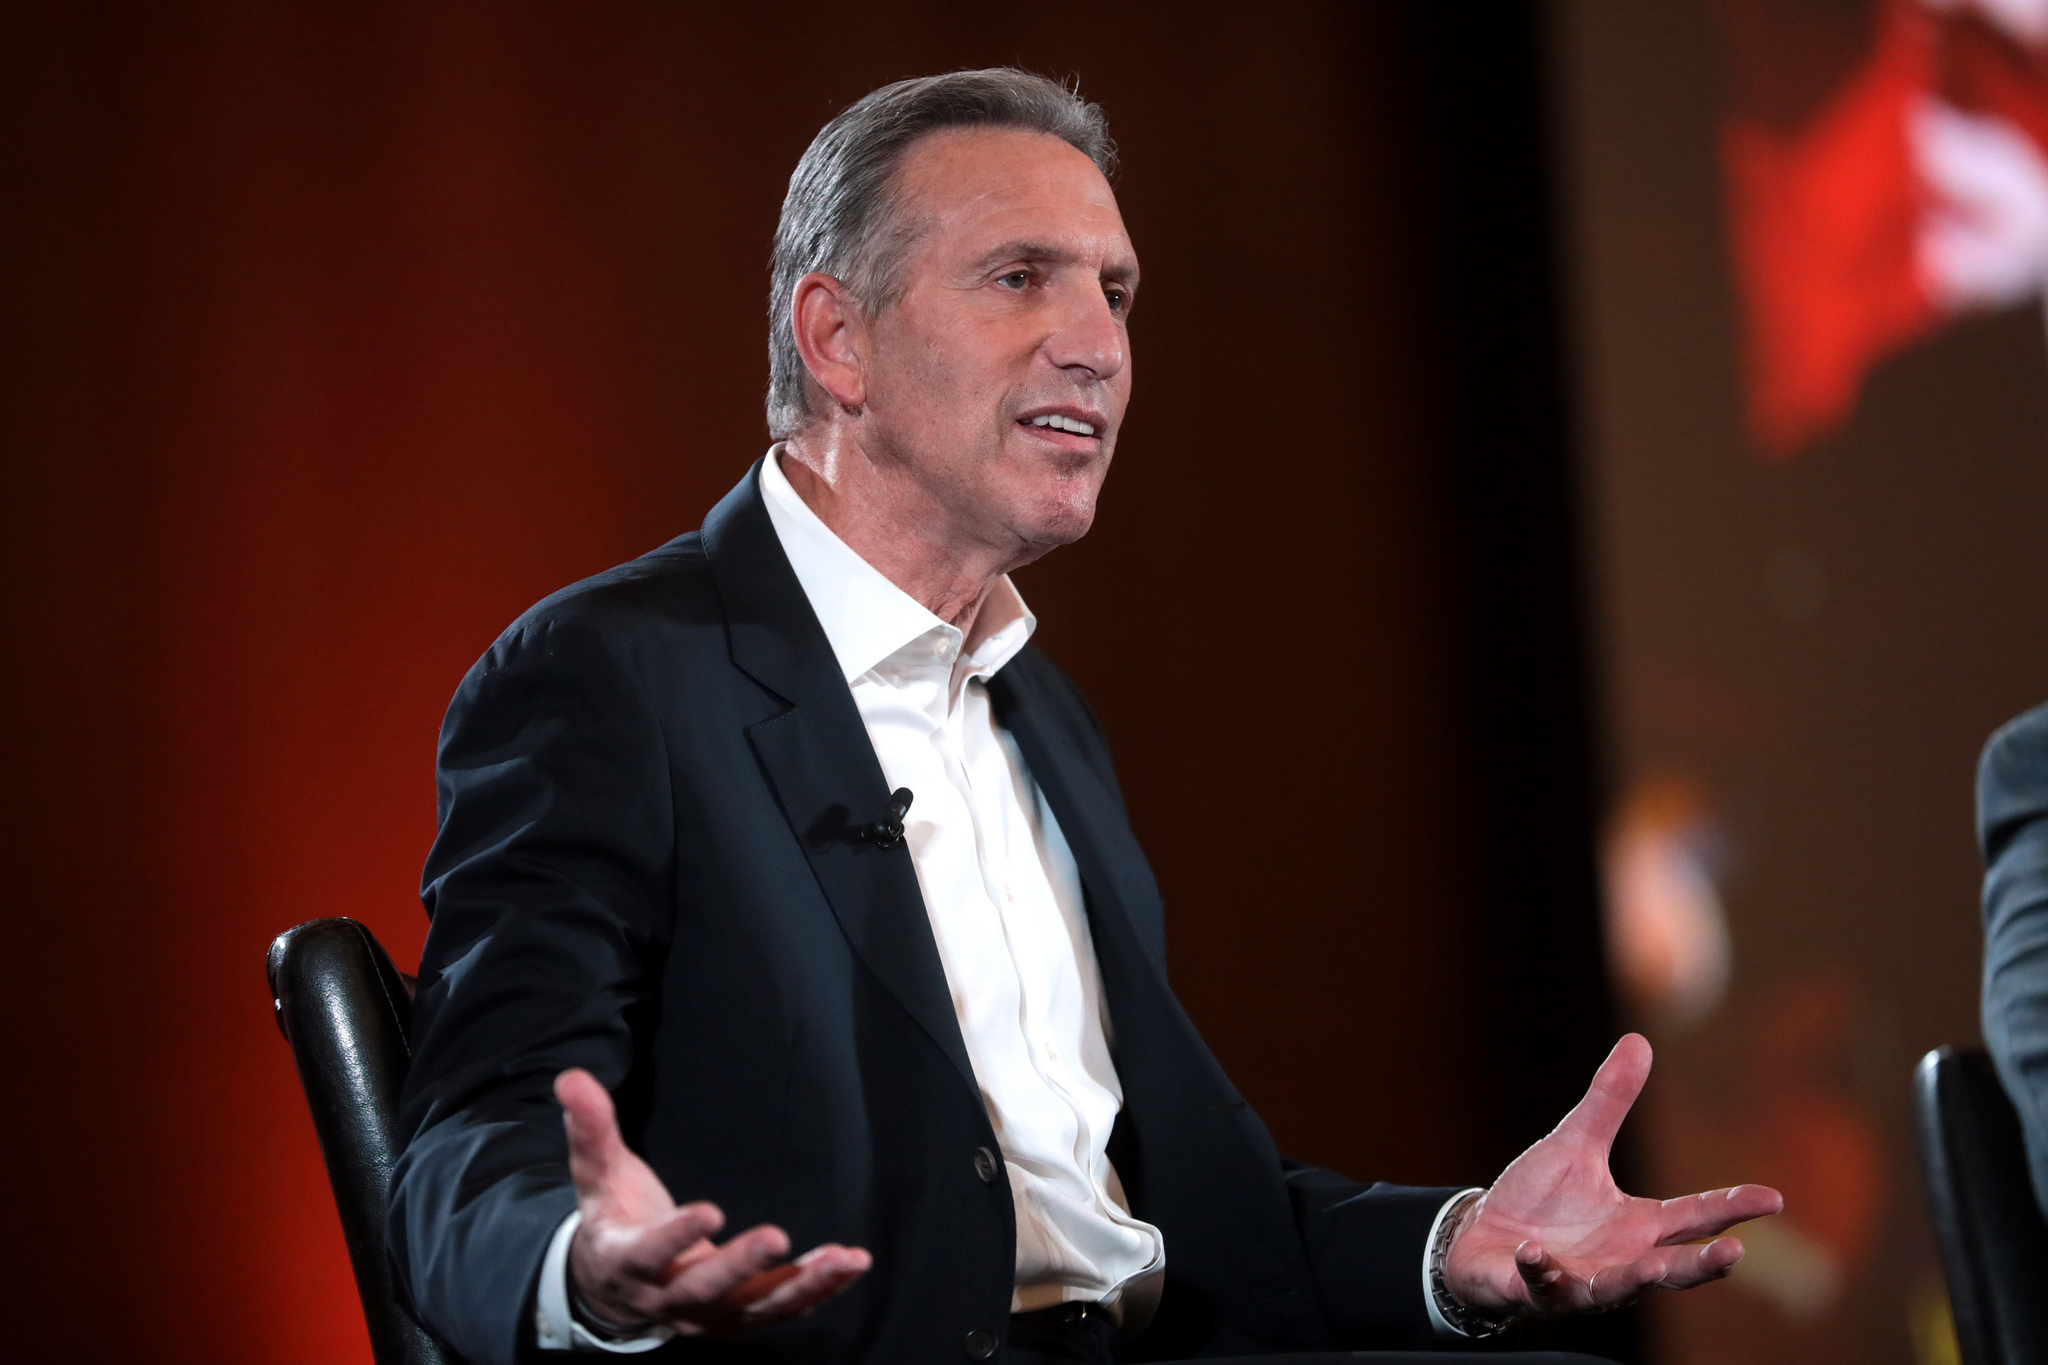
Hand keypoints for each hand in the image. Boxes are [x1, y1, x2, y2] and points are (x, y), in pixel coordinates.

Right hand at [555, 1068, 870, 1337]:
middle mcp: (667, 1299)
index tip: (710, 1211)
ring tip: (843, 1258)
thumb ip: (590, 1130)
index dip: (676, 1237)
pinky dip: (818, 1291)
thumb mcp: (597, 1177)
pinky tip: (853, 1264)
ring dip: (801, 1286)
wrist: (616, 1290)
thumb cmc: (613, 1219)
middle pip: (705, 1289)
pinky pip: (782, 1309)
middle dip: (741, 1266)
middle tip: (777, 1237)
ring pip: (755, 1306)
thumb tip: (571, 1079)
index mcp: (627, 1263)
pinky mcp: (738, 1319)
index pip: (649, 1255)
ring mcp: (706, 1316)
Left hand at [1443, 1034, 1781, 1317]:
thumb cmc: (1538, 1199)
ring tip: (1653, 1266)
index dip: (1731, 1207)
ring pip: (1617, 1290)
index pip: (1693, 1217)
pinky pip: (1542, 1286)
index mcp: (1637, 1226)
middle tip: (1734, 1254)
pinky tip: (1533, 1253)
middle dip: (1701, 1265)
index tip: (1773, 1198)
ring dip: (1635, 1281)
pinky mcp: (1536, 1292)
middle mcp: (1619, 1261)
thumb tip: (1639, 1040)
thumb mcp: (1575, 1144)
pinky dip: (1540, 1272)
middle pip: (1671, 1267)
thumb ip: (1609, 1101)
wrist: (1483, 1238)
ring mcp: (1580, 1282)